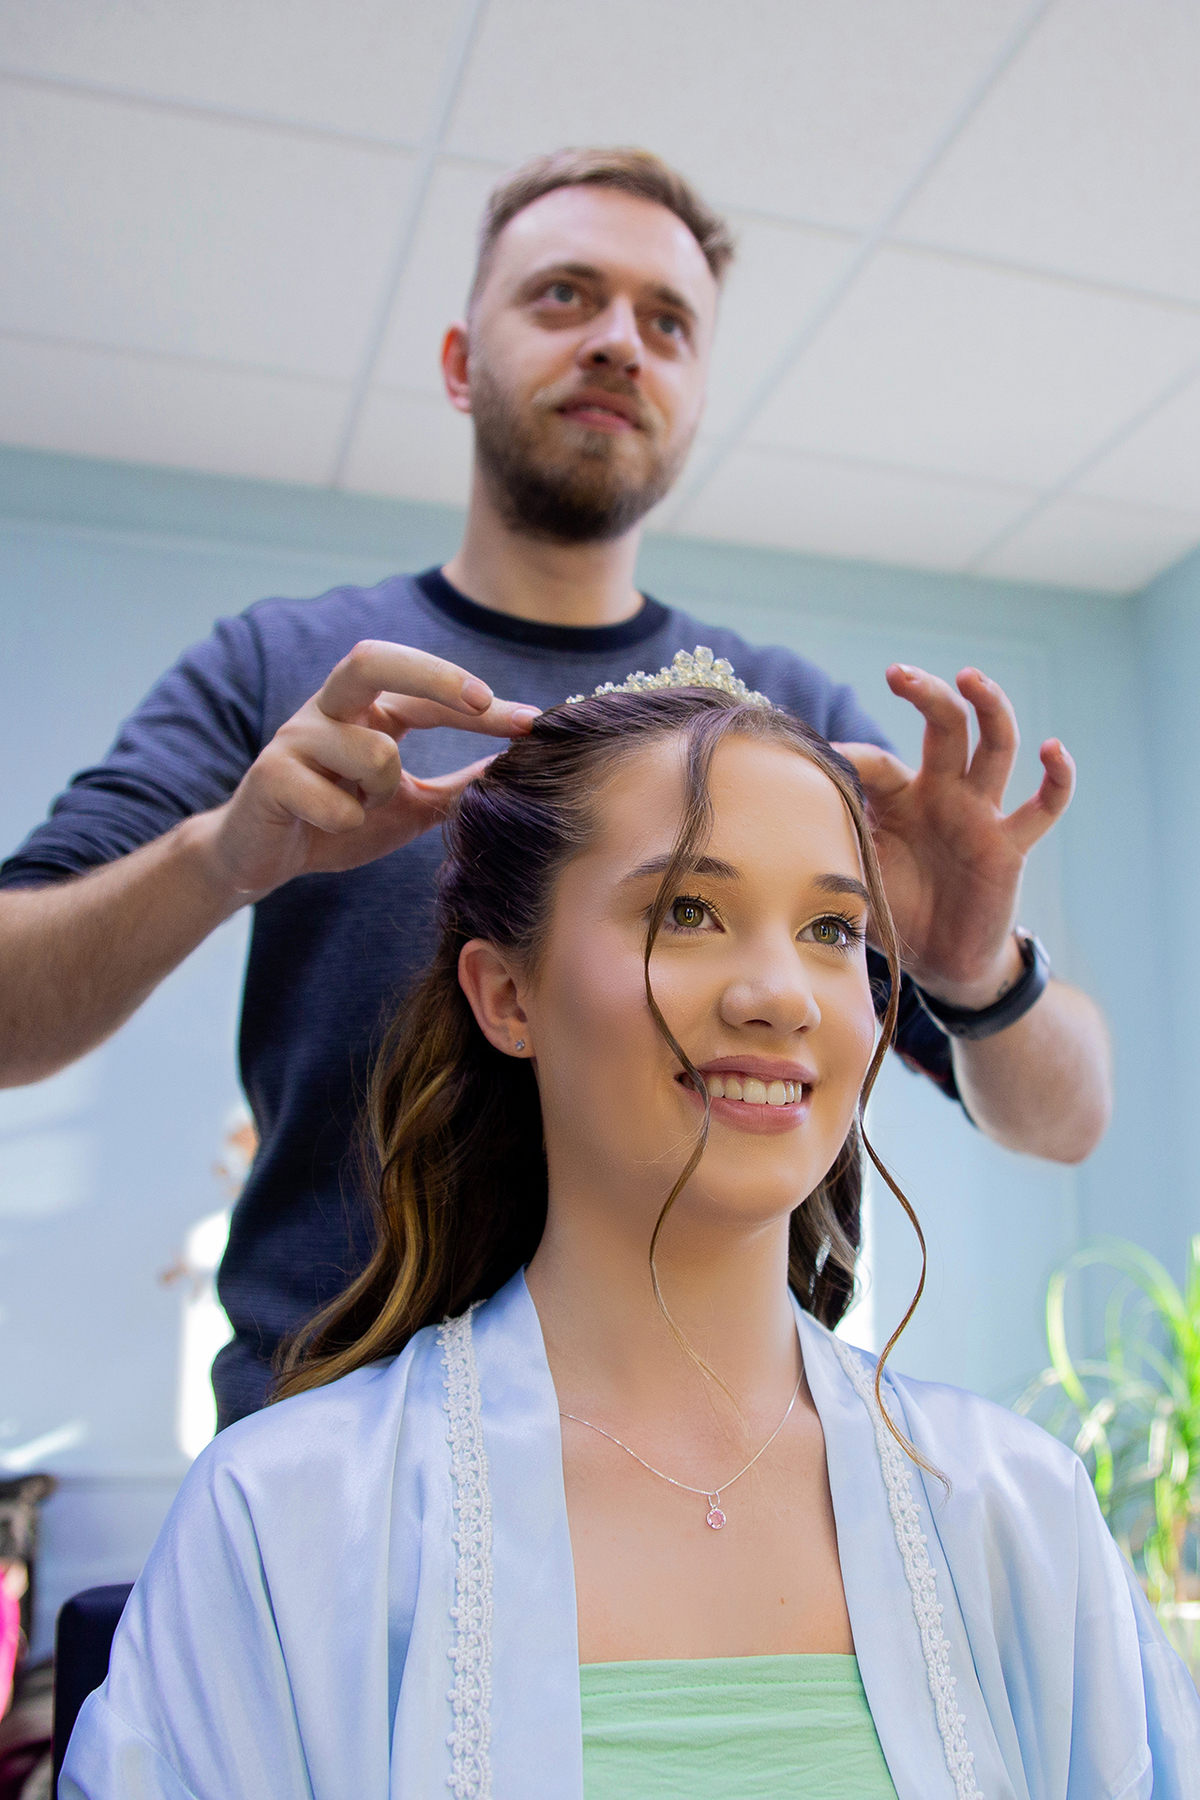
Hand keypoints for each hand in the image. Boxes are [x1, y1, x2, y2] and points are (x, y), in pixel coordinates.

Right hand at [199, 641, 538, 900]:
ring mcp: (296, 737)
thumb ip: (459, 787)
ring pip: (372, 750)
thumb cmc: (338, 821)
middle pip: (373, 657)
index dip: (479, 704)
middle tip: (482, 700)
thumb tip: (520, 770)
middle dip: (434, 674)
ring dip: (383, 790)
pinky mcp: (269, 775)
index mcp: (366, 709)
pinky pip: (335, 800)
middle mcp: (330, 708)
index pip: (427, 690)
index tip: (531, 721)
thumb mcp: (411, 806)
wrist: (262, 858)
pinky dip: (345, 822)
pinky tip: (326, 825)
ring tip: (363, 808)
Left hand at [834, 664, 1074, 1005]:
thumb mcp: (854, 877)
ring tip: (970, 678)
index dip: (849, 758)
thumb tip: (770, 829)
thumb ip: (827, 848)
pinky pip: (1044, 806)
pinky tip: (1055, 749)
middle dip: (925, 694)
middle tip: (897, 672)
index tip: (819, 758)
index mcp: (897, 798)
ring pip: (994, 747)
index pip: (875, 761)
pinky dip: (1058, 778)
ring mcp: (979, 813)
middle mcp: (941, 794)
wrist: (941, 963)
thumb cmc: (895, 912)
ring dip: (988, 707)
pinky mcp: (1010, 843)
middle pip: (943, 727)